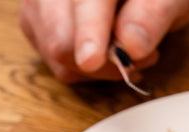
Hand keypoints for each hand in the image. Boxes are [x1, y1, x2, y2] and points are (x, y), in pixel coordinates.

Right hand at [19, 0, 188, 82]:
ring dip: (96, 69)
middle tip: (141, 58)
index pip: (85, 2)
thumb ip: (152, 14)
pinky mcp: (35, 21)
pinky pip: (54, 62)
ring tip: (126, 51)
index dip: (88, 32)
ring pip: (55, 54)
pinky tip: (105, 52)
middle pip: (60, 37)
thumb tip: (130, 46)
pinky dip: (83, 68)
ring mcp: (40, 1)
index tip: (92, 60)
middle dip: (101, 62)